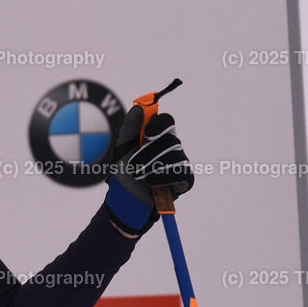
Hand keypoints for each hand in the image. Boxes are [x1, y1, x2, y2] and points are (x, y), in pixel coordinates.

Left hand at [104, 107, 193, 235]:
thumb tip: (138, 108)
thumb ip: (128, 128)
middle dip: (147, 153)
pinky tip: (150, 182)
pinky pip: (179, 172)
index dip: (158, 124)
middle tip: (133, 165)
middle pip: (170, 139)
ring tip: (138, 176)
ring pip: (174, 156)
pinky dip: (161, 177)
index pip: (167, 121)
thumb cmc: (126, 170)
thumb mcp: (122, 148)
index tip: (146, 134)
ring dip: (151, 167)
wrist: (126, 197)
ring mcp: (181, 162)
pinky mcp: (185, 179)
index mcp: (158, 136)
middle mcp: (173, 147)